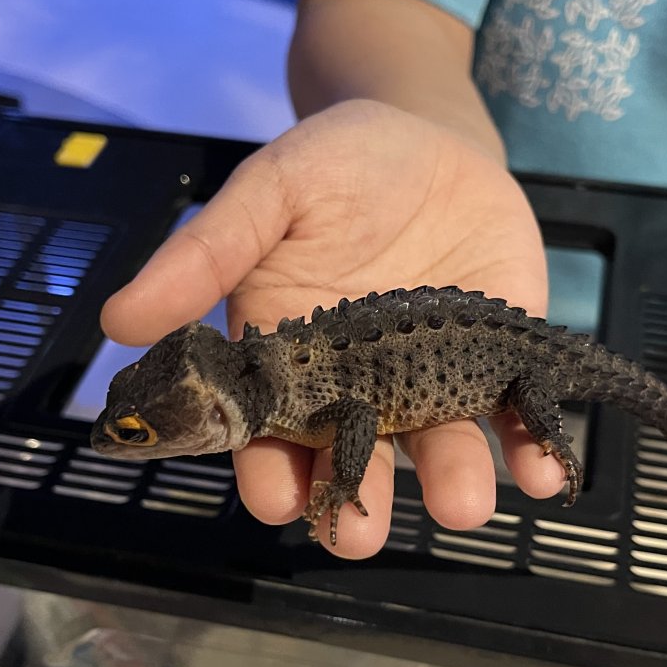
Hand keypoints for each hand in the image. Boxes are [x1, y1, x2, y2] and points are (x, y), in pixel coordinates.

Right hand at [100, 99, 561, 557]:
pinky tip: (549, 472)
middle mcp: (361, 390)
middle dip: (358, 503)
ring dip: (450, 486)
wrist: (433, 135)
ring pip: (438, 454)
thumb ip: (205, 255)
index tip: (275, 500)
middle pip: (355, 465)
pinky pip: (515, 417)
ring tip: (461, 505)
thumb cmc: (337, 165)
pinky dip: (535, 450)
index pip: (271, 439)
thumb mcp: (268, 192)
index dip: (269, 473)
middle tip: (360, 531)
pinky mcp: (500, 365)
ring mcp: (434, 384)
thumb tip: (116, 321)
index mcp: (292, 365)